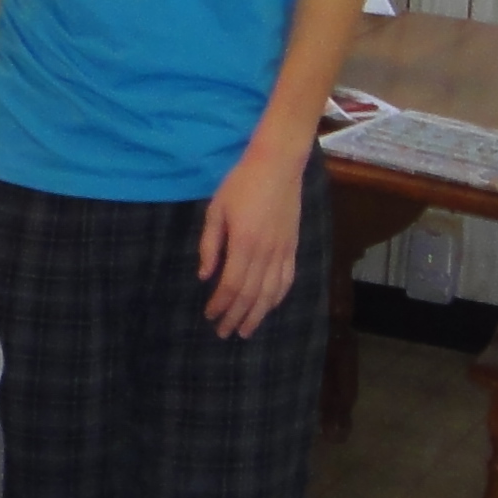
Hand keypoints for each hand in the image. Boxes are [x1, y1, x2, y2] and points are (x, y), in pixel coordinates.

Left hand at [194, 141, 302, 336]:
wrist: (278, 164)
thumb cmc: (241, 183)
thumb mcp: (216, 210)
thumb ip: (210, 244)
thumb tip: (204, 276)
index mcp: (244, 243)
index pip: (231, 284)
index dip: (220, 304)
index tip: (210, 316)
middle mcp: (266, 252)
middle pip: (251, 294)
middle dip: (236, 316)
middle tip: (224, 333)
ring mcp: (283, 250)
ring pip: (270, 292)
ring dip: (257, 314)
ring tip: (246, 331)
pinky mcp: (293, 246)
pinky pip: (287, 279)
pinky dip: (277, 298)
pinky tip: (268, 308)